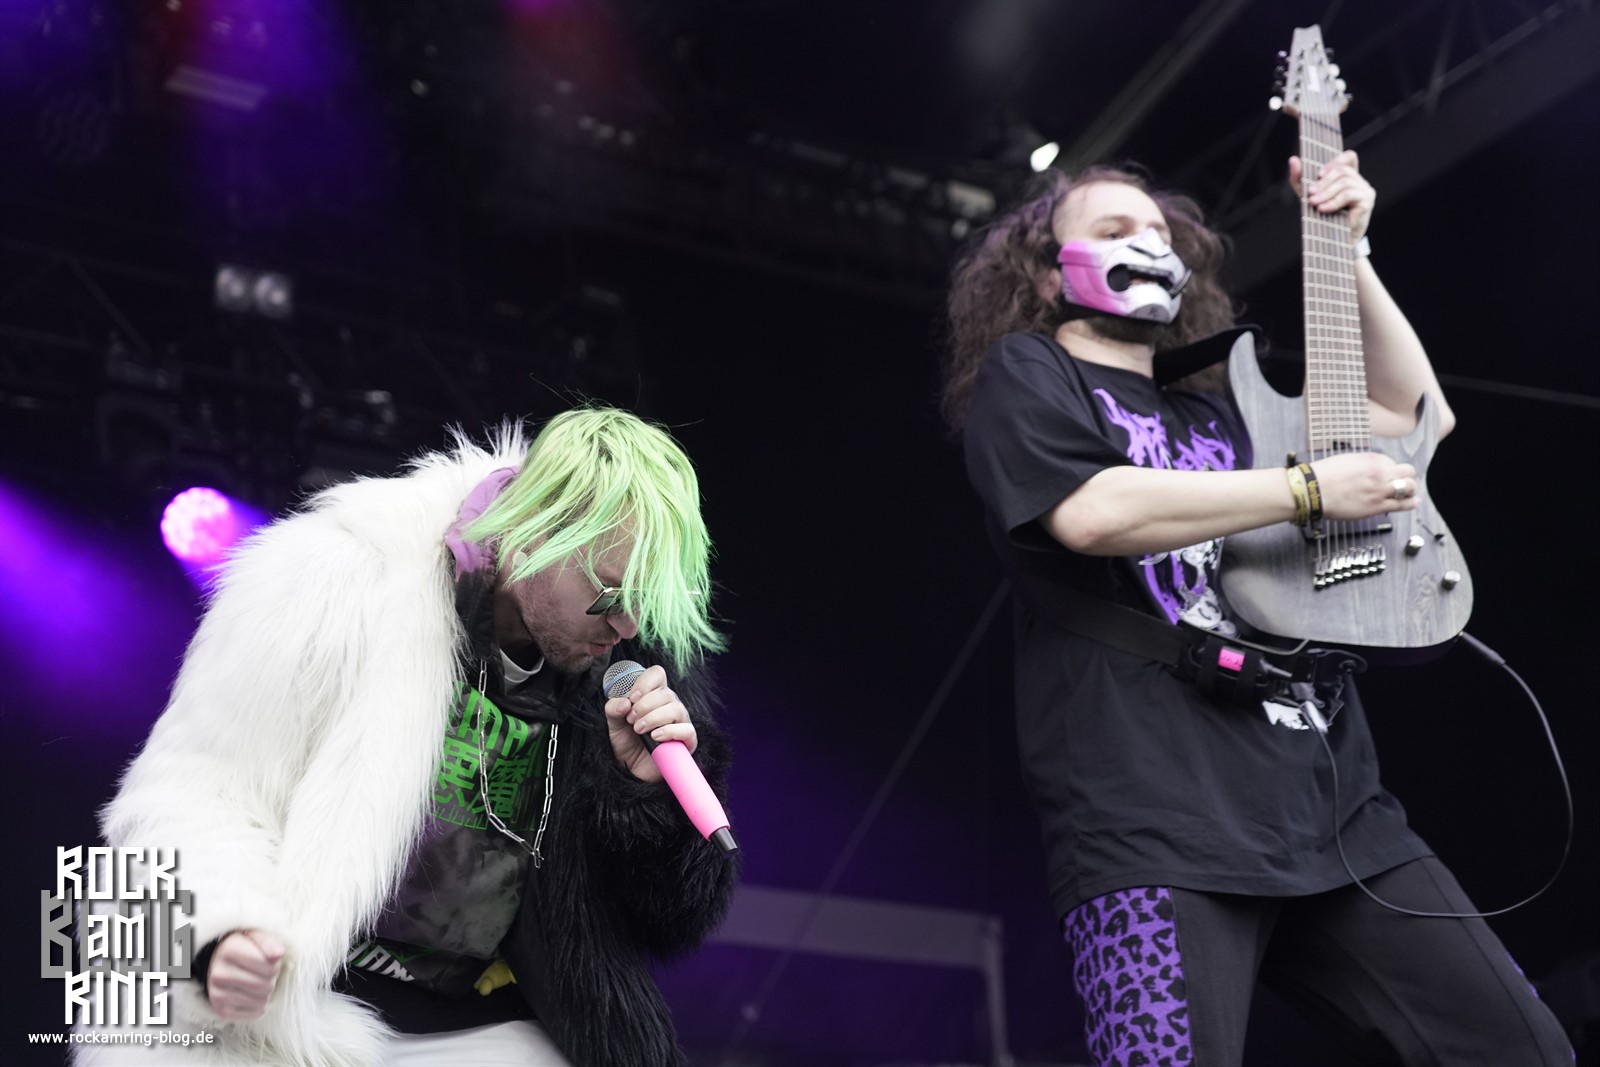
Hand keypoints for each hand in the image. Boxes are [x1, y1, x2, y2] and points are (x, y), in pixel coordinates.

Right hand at [207, 930, 284, 1020]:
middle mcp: (219, 974)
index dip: (274, 963)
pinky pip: (257, 1012)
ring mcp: (218, 995)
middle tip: (261, 971)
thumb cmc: (244, 947)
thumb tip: (278, 954)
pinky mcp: (222, 1011)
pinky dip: (259, 1004)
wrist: (219, 963)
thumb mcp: (256, 936)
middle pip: (267, 985)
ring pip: (263, 1000)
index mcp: (228, 951)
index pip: (270, 967)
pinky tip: (249, 993)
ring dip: (265, 991)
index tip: (265, 958)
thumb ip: (268, 942)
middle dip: (271, 978)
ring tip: (254, 980)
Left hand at [603, 664, 697, 781]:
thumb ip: (613, 709)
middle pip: (666, 693)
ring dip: (654, 718)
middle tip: (631, 720)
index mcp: (654, 695)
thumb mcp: (614, 723)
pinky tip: (655, 737)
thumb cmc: (626, 742)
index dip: (645, 682)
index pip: (657, 674)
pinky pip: (687, 730)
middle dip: (644, 706)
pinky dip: (669, 731)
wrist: (631, 769)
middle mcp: (670, 705)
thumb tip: (625, 703)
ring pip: (676, 708)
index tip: (632, 698)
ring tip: (639, 730)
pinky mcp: (687, 740)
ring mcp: (681, 722)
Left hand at [1288, 149, 1373, 239]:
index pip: (1349, 157)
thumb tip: (1293, 159)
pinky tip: (1323, 209)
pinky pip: (1349, 195)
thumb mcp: (1307, 194)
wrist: (1333, 241)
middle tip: (1310, 193)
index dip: (1334, 161)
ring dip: (1326, 192)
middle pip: (1342, 170)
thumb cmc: (1322, 216)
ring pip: (1345, 182)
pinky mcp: (1367, 200)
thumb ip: (1300, 178)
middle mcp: (1359, 181)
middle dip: (1324, 181)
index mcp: (1348, 176)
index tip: (1318, 174)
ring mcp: (1365, 190)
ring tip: (1314, 203)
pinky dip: (1334, 201)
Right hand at [1307, 451, 1418, 519]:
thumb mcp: (1347, 460)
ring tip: (1407, 493)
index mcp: (1372, 459)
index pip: (1393, 462)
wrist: (1313, 491)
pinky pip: (1402, 505)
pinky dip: (1411, 503)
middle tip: (1402, 482)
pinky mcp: (1377, 506)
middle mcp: (1380, 473)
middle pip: (1408, 473)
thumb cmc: (1324, 475)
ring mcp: (1380, 490)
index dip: (1390, 469)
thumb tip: (1373, 468)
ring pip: (1409, 488)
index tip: (1385, 475)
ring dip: (1409, 490)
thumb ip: (1365, 463)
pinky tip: (1413, 502)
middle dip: (1406, 477)